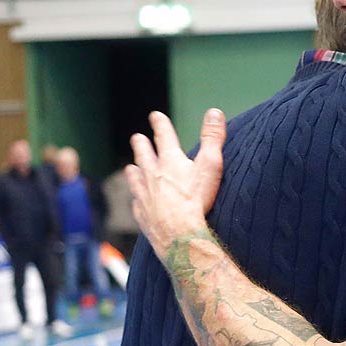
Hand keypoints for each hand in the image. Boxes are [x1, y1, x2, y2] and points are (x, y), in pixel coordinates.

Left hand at [127, 109, 225, 254]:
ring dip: (134, 171)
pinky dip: (137, 200)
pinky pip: (137, 204)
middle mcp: (152, 174)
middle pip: (144, 155)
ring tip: (130, 168)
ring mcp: (144, 195)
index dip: (160, 124)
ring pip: (135, 178)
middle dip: (141, 144)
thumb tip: (215, 111)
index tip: (155, 116)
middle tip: (137, 138)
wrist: (178, 234)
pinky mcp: (143, 215)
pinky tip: (136, 201)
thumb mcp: (210, 165)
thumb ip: (212, 138)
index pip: (163, 135)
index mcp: (170, 160)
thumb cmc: (197, 199)